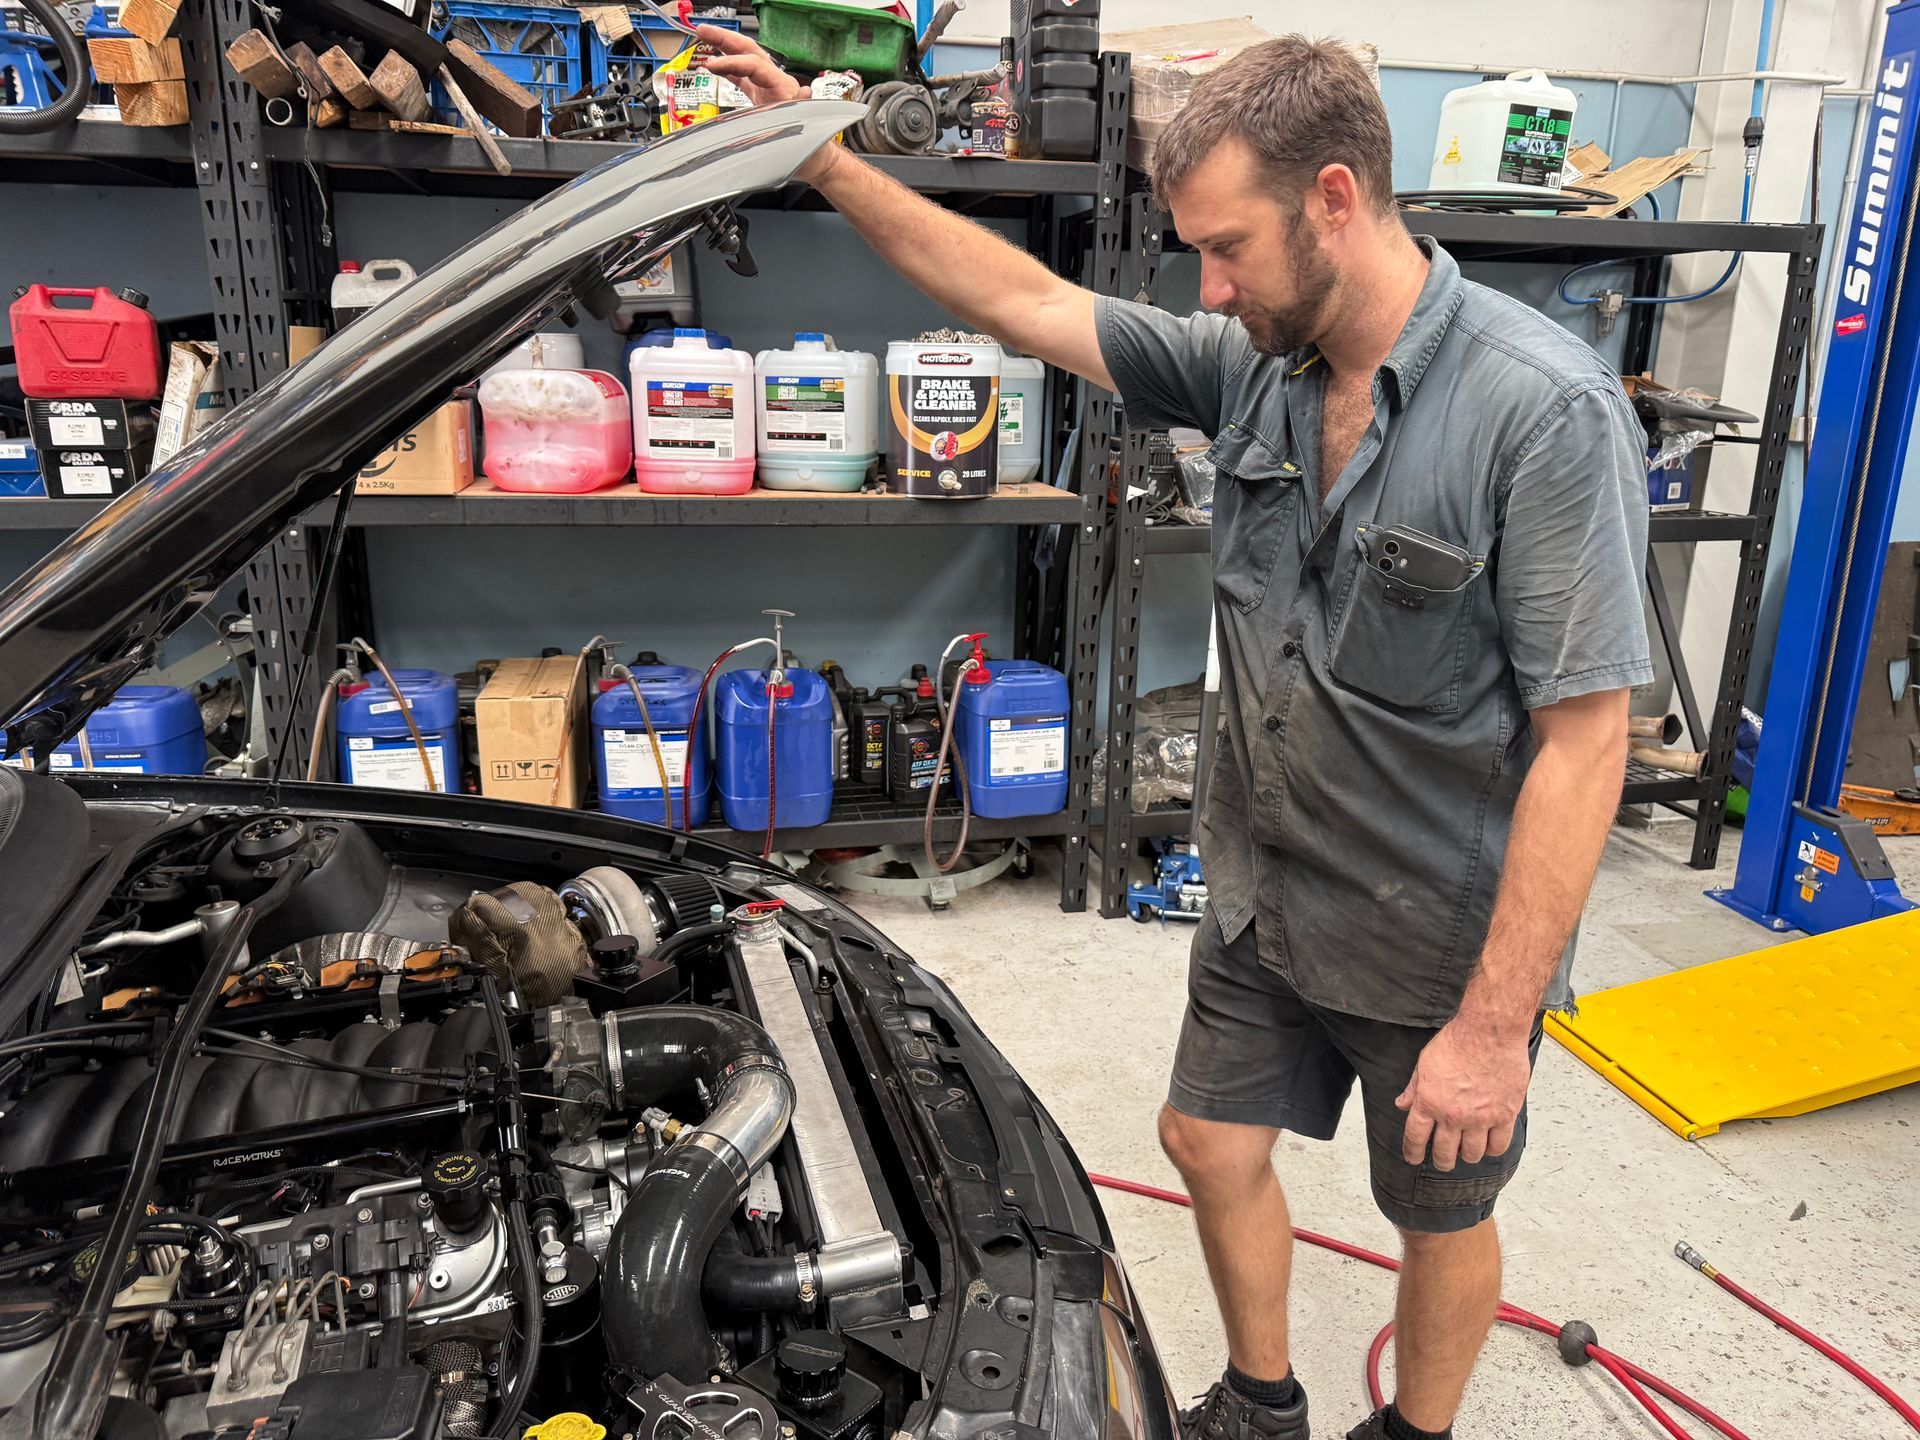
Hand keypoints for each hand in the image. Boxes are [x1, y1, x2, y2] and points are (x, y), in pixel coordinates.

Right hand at [692, 25, 842, 184]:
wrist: (815, 158)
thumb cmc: (812, 146)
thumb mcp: (807, 127)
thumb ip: (802, 108)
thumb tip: (805, 91)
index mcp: (783, 87)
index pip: (754, 66)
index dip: (733, 63)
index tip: (712, 65)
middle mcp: (774, 82)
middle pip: (748, 51)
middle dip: (725, 39)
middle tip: (703, 30)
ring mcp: (767, 89)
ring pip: (744, 61)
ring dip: (724, 48)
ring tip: (703, 37)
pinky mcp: (762, 98)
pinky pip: (743, 77)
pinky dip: (728, 69)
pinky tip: (714, 66)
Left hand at [1394, 1016, 1530, 1171]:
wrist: (1490, 1032)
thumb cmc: (1458, 1041)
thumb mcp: (1424, 1063)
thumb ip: (1413, 1088)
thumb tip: (1402, 1104)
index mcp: (1429, 1101)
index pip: (1415, 1137)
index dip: (1412, 1152)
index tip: (1413, 1158)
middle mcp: (1452, 1115)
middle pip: (1444, 1152)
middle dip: (1441, 1161)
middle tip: (1442, 1161)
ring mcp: (1480, 1118)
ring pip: (1471, 1154)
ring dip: (1466, 1156)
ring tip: (1466, 1152)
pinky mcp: (1504, 1115)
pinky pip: (1498, 1145)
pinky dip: (1492, 1149)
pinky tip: (1488, 1145)